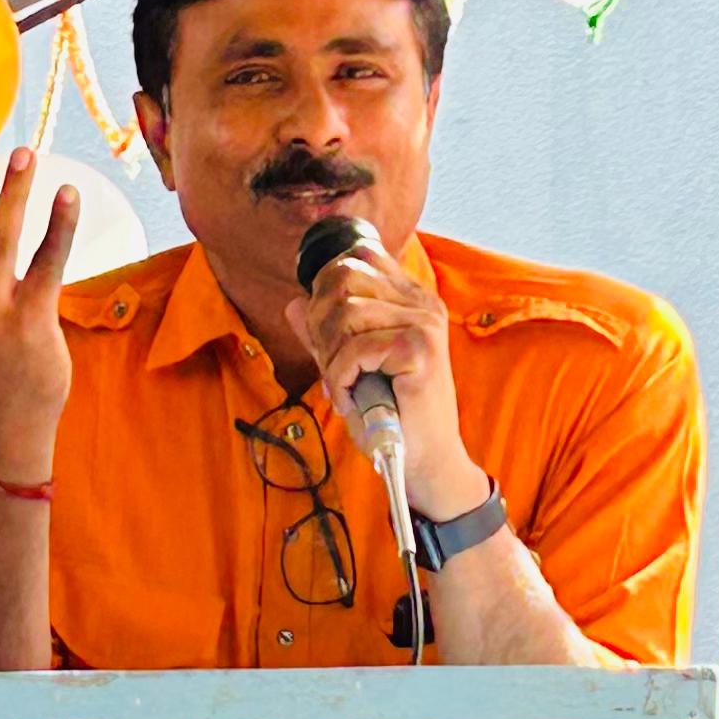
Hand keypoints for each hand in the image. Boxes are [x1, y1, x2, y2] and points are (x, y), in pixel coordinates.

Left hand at [289, 232, 485, 519]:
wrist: (423, 459)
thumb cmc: (389, 414)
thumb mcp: (349, 367)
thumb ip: (324, 335)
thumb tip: (294, 304)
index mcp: (410, 297)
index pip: (356, 259)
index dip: (325, 292)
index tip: (327, 336)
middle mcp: (422, 302)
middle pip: (343, 279)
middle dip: (321, 324)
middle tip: (330, 364)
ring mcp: (425, 323)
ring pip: (345, 313)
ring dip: (330, 356)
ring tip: (342, 385)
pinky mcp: (420, 350)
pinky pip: (355, 349)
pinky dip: (339, 379)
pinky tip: (349, 399)